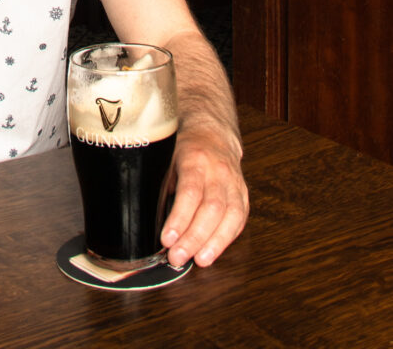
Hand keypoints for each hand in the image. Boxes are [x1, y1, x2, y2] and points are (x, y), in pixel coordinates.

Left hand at [160, 127, 248, 267]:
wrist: (214, 133)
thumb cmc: (186, 147)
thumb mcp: (168, 158)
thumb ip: (164, 186)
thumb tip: (150, 221)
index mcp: (195, 158)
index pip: (190, 193)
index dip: (179, 219)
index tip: (167, 239)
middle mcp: (218, 171)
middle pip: (211, 209)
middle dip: (194, 238)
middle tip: (178, 257)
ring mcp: (234, 182)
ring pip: (230, 216)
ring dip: (214, 243)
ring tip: (199, 261)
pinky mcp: (243, 194)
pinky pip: (239, 219)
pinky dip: (227, 238)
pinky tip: (215, 250)